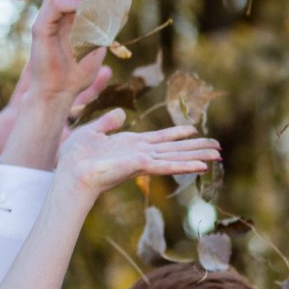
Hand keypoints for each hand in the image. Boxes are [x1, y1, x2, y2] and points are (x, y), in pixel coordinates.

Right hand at [0, 0, 122, 166]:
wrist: (58, 95)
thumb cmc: (76, 75)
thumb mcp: (97, 47)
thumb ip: (104, 29)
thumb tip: (117, 12)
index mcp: (72, 13)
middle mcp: (58, 12)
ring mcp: (47, 18)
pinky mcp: (40, 29)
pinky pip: (53, 8)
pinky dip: (71, 5)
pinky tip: (86, 9)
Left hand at [53, 111, 218, 200]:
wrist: (69, 173)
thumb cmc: (75, 156)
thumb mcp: (92, 132)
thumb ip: (107, 123)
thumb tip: (121, 115)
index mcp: (132, 144)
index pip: (161, 138)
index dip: (178, 134)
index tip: (195, 131)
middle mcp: (141, 154)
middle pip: (175, 149)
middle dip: (197, 148)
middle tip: (218, 148)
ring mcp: (142, 161)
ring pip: (176, 158)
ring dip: (197, 157)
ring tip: (217, 157)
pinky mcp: (140, 166)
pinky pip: (166, 165)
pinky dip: (184, 166)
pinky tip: (200, 166)